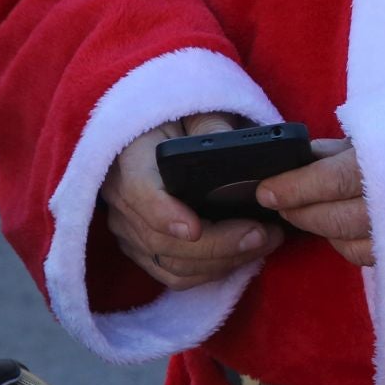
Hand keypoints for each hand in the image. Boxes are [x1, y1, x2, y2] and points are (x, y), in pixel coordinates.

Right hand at [99, 111, 282, 290]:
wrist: (152, 133)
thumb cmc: (178, 118)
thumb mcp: (195, 111)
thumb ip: (212, 127)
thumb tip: (236, 147)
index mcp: (129, 159)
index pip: (140, 194)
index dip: (166, 215)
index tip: (196, 228)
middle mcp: (120, 200)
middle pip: (162, 239)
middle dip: (218, 244)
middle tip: (263, 234)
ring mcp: (127, 229)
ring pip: (169, 263)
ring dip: (220, 262)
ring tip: (264, 243)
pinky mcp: (139, 247)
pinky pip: (171, 273)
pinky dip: (208, 272)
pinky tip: (242, 257)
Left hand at [257, 140, 372, 266]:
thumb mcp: (368, 134)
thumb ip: (331, 152)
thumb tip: (295, 164)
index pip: (333, 181)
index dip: (295, 188)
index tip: (265, 192)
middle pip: (336, 218)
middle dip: (300, 212)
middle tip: (279, 203)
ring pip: (345, 239)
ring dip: (316, 227)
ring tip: (302, 211)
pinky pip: (360, 254)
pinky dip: (340, 241)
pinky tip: (333, 226)